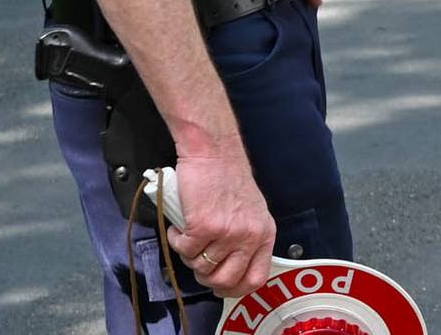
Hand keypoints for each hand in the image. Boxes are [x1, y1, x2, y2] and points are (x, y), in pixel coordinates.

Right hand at [162, 152, 274, 297]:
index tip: (220, 286)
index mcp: (265, 234)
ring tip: (188, 233)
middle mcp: (250, 236)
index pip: (256, 279)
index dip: (235, 289)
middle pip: (225, 281)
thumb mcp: (251, 212)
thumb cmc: (228, 179)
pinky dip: (175, 240)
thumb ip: (247, 239)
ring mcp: (227, 233)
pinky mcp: (203, 226)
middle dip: (205, 277)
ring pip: (199, 266)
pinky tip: (179, 225)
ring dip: (188, 254)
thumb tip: (230, 268)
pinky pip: (183, 250)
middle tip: (197, 260)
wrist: (214, 151)